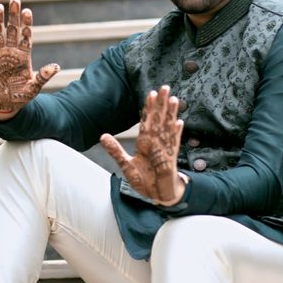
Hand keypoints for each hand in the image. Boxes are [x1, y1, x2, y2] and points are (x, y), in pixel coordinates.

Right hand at [0, 0, 59, 117]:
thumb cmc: (19, 98)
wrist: (2, 106)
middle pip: (13, 31)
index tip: (28, 11)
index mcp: (23, 57)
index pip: (26, 37)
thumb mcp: (33, 89)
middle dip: (14, 16)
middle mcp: (11, 53)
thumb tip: (57, 67)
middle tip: (15, 0)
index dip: (27, 24)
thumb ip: (42, 77)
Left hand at [101, 85, 185, 205]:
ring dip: (170, 114)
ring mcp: (164, 150)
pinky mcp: (170, 160)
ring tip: (174, 99)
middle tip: (164, 87)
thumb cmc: (144, 180)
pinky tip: (179, 123)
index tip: (150, 94)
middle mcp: (155, 144)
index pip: (146, 122)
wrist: (157, 195)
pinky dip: (176, 135)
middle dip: (161, 104)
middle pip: (158, 120)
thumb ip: (115, 150)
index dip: (148, 108)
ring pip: (167, 128)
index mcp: (144, 143)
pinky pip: (173, 145)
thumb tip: (102, 135)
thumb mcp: (125, 165)